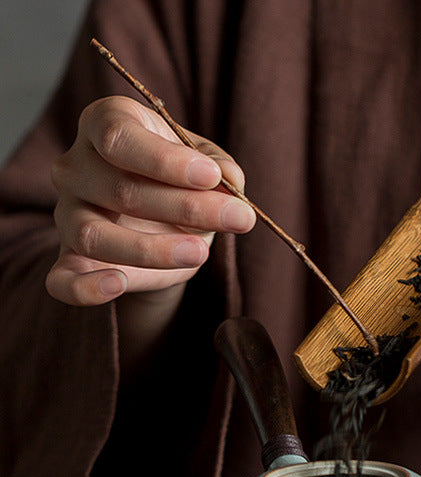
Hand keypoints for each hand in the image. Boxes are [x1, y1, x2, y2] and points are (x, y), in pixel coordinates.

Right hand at [48, 95, 255, 306]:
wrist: (168, 227)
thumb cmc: (184, 183)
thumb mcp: (209, 169)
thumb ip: (222, 171)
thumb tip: (229, 180)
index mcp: (104, 125)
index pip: (118, 135)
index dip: (165, 159)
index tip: (213, 177)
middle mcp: (75, 166)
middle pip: (118, 188)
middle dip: (186, 206)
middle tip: (239, 219)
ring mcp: (68, 215)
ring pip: (93, 235)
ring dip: (151, 249)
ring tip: (200, 252)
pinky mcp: (71, 260)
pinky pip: (63, 280)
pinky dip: (85, 288)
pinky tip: (119, 284)